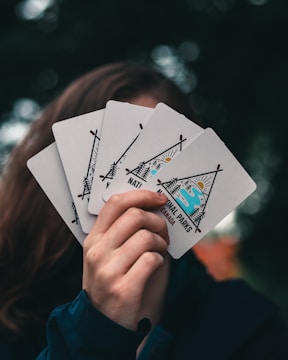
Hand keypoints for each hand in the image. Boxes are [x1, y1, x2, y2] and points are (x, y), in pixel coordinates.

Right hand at [82, 190, 168, 330]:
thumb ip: (124, 232)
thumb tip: (154, 208)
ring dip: (161, 243)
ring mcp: (108, 270)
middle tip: (164, 232)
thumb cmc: (112, 282)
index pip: (115, 204)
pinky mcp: (123, 288)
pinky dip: (160, 260)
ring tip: (160, 252)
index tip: (159, 199)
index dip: (141, 196)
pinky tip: (156, 266)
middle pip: (135, 216)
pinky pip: (152, 259)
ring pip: (146, 237)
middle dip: (158, 221)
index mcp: (93, 239)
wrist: (103, 325)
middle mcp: (97, 252)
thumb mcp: (108, 255)